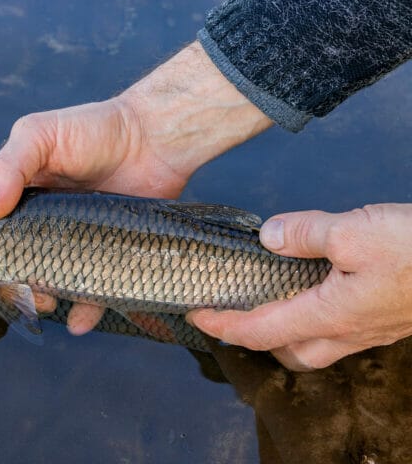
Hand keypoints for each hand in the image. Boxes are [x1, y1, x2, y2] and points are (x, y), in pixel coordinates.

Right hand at [0, 41, 269, 334]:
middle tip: (14, 292)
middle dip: (6, 287)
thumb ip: (7, 168)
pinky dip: (85, 311)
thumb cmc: (92, 130)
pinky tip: (80, 320)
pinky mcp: (107, 257)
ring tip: (47, 302)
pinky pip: (93, 294)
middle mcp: (40, 226)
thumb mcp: (39, 136)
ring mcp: (74, 244)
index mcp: (15, 200)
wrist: (154, 137)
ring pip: (48, 286)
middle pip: (12, 268)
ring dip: (41, 301)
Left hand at [187, 204, 411, 370]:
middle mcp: (346, 332)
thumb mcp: (353, 230)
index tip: (195, 314)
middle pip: (286, 350)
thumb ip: (303, 233)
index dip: (222, 325)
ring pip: (314, 345)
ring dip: (285, 330)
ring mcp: (369, 329)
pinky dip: (313, 317)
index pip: (259, 330)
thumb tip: (268, 236)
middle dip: (254, 336)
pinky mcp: (384, 318)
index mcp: (329, 316)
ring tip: (268, 299)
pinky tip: (314, 289)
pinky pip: (338, 330)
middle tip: (232, 310)